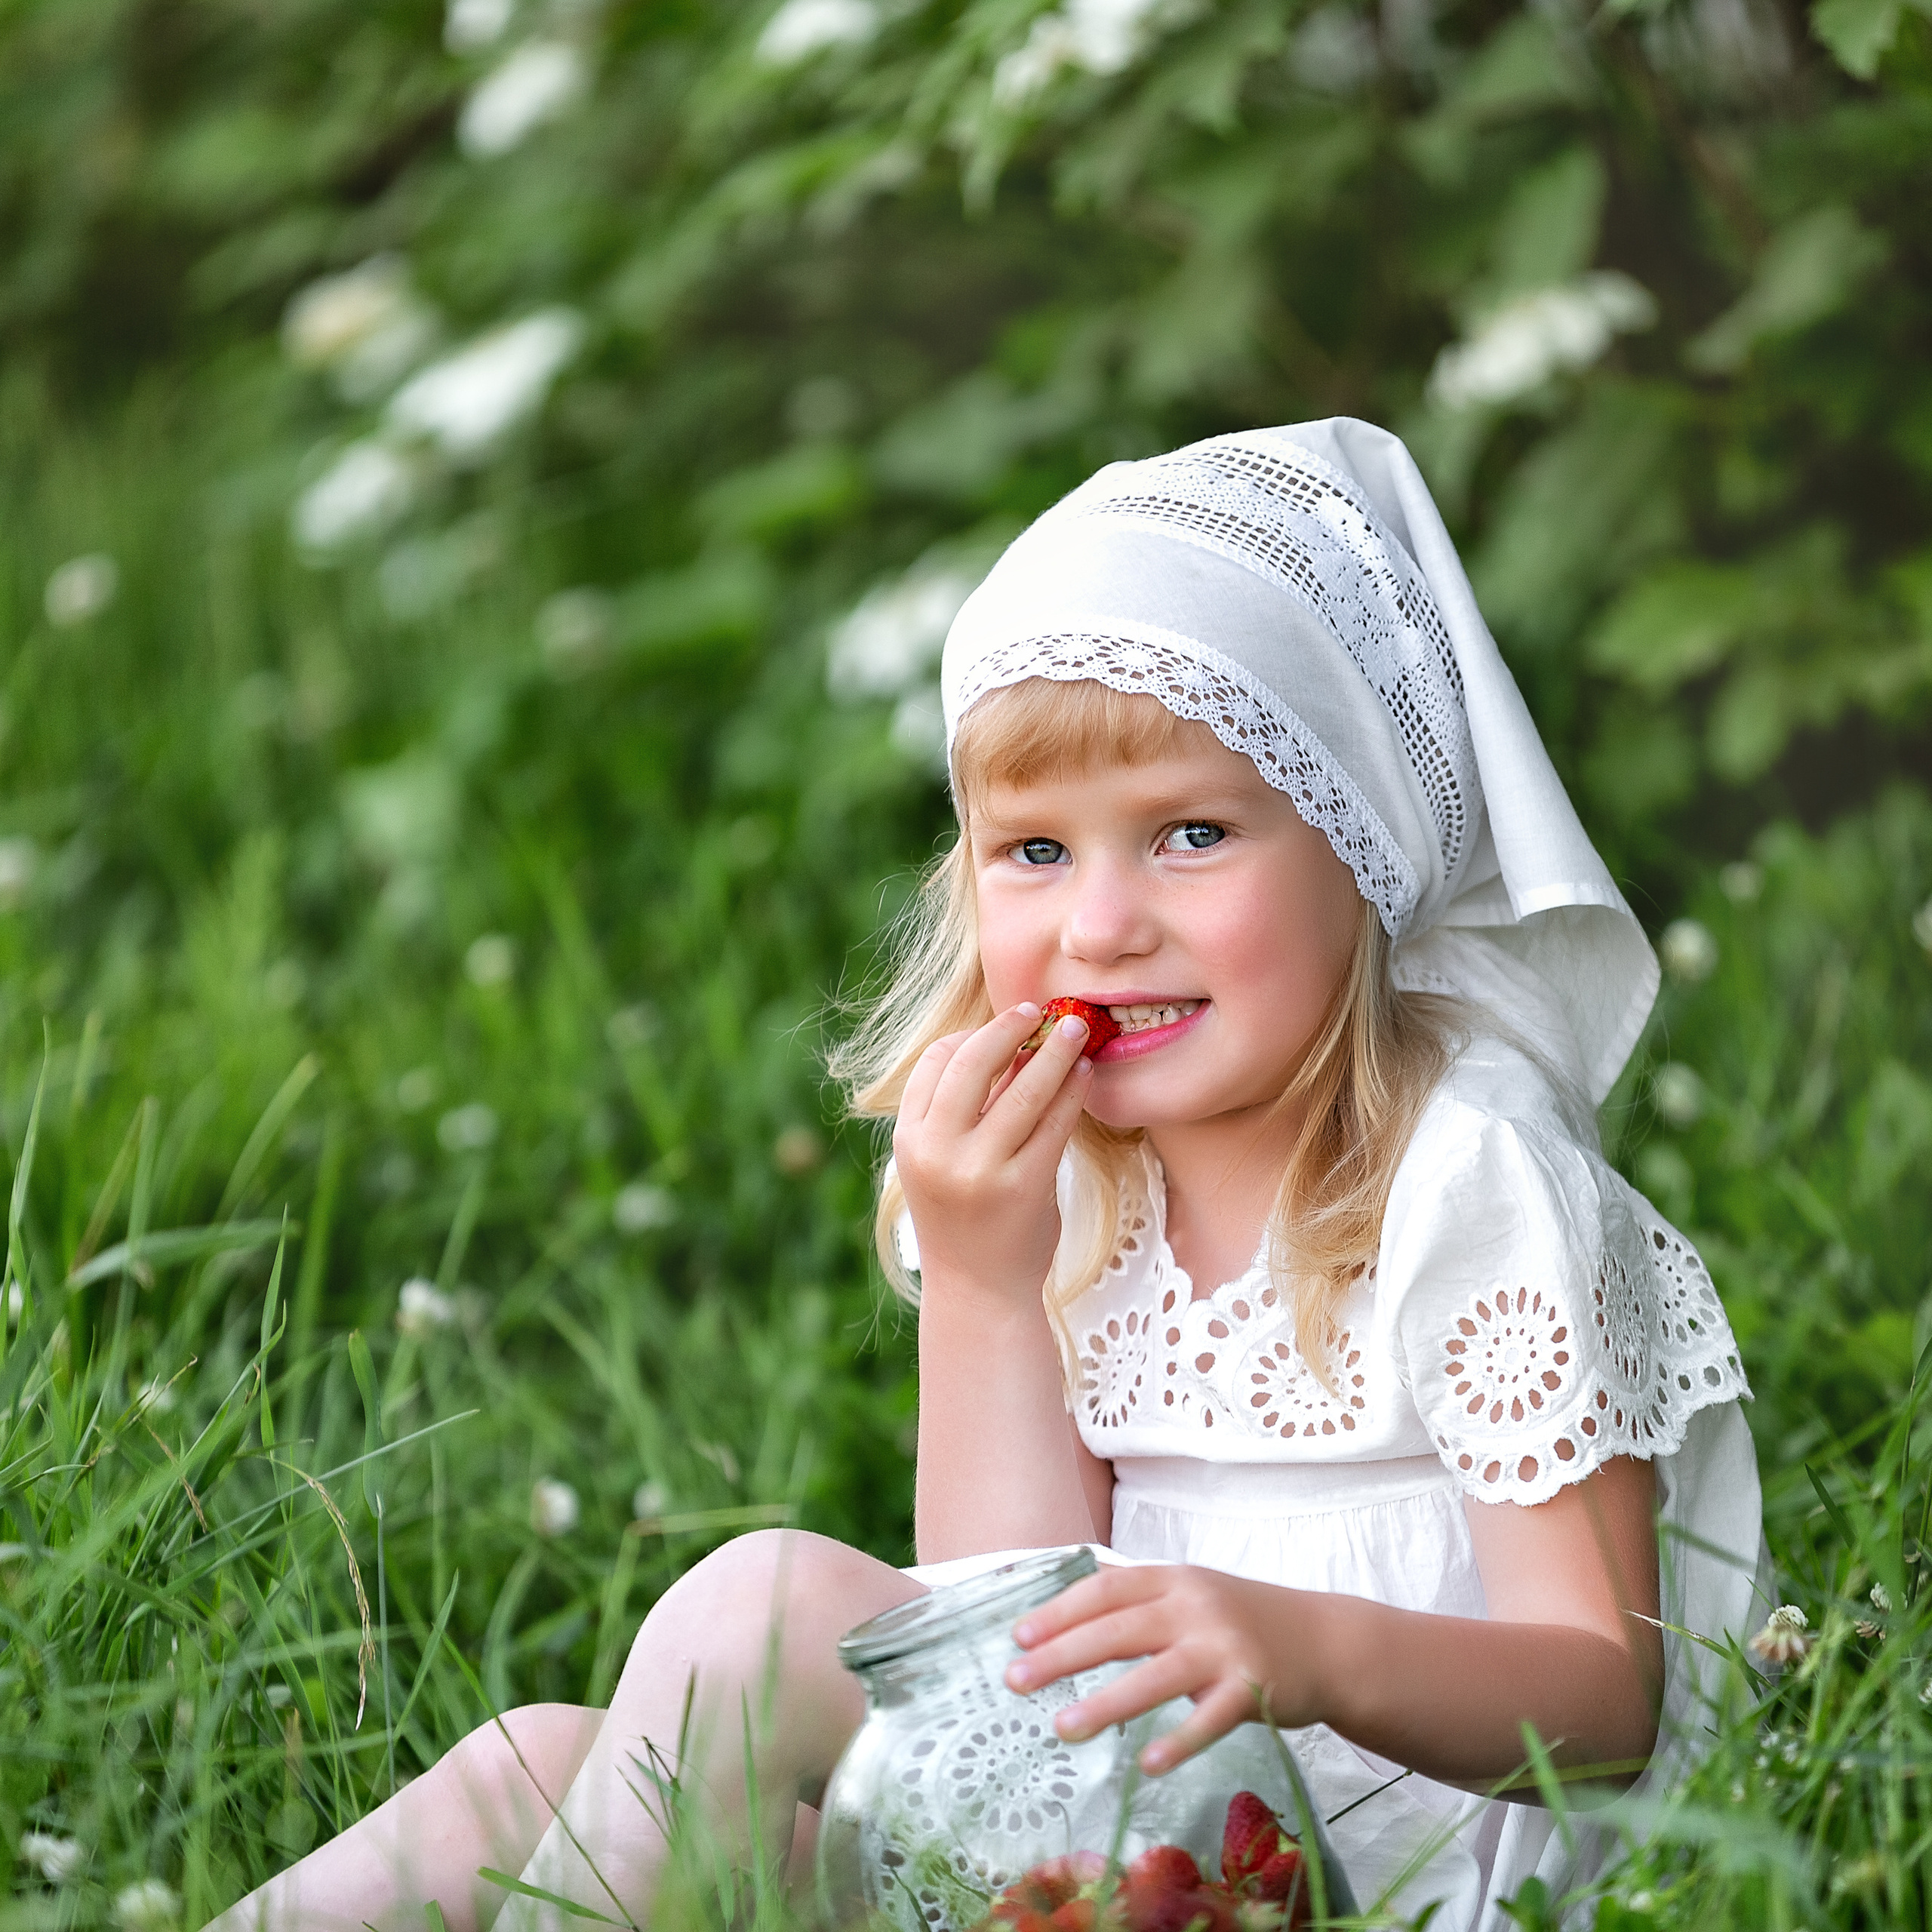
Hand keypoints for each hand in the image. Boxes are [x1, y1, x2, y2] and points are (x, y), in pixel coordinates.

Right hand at [892, 1002, 1093, 1304]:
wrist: (979, 1290)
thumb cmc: (965, 1215)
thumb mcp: (945, 1160)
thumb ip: (967, 1107)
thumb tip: (1013, 1040)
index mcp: (911, 1139)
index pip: (935, 1062)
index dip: (973, 1035)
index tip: (1007, 1025)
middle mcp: (938, 1152)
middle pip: (971, 1064)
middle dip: (1009, 1028)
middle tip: (1041, 1009)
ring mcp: (980, 1171)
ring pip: (1022, 1090)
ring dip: (1053, 1052)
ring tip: (1076, 1030)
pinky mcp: (1024, 1187)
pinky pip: (1054, 1124)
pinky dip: (1072, 1093)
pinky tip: (1085, 1075)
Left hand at [1003, 1565, 1325, 1773]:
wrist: (1325, 1640)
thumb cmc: (1243, 1620)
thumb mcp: (1192, 1594)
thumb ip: (1140, 1600)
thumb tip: (1068, 1607)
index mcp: (1174, 1580)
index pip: (1105, 1589)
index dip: (1059, 1611)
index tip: (1018, 1636)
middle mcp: (1196, 1607)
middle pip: (1118, 1630)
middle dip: (1061, 1655)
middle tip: (1016, 1681)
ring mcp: (1226, 1647)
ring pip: (1156, 1676)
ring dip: (1105, 1704)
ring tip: (1062, 1729)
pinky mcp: (1255, 1688)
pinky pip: (1210, 1719)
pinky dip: (1178, 1741)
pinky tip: (1146, 1765)